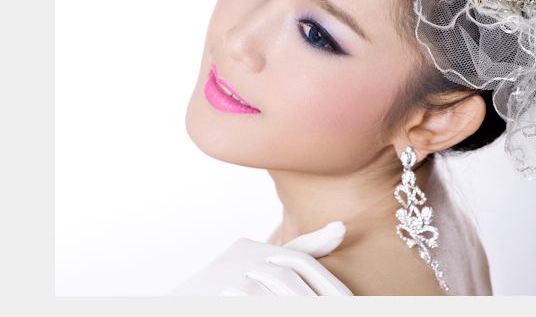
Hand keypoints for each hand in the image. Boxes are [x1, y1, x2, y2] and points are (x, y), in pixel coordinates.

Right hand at [169, 221, 351, 295]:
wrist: (184, 302)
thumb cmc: (225, 293)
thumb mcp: (263, 271)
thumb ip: (301, 251)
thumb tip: (342, 227)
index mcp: (252, 248)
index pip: (300, 260)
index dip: (328, 282)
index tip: (351, 302)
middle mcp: (238, 254)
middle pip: (289, 276)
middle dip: (319, 297)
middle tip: (344, 310)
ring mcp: (223, 272)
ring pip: (276, 287)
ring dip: (302, 302)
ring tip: (324, 313)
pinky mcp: (213, 289)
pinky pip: (252, 297)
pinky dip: (273, 304)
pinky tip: (289, 311)